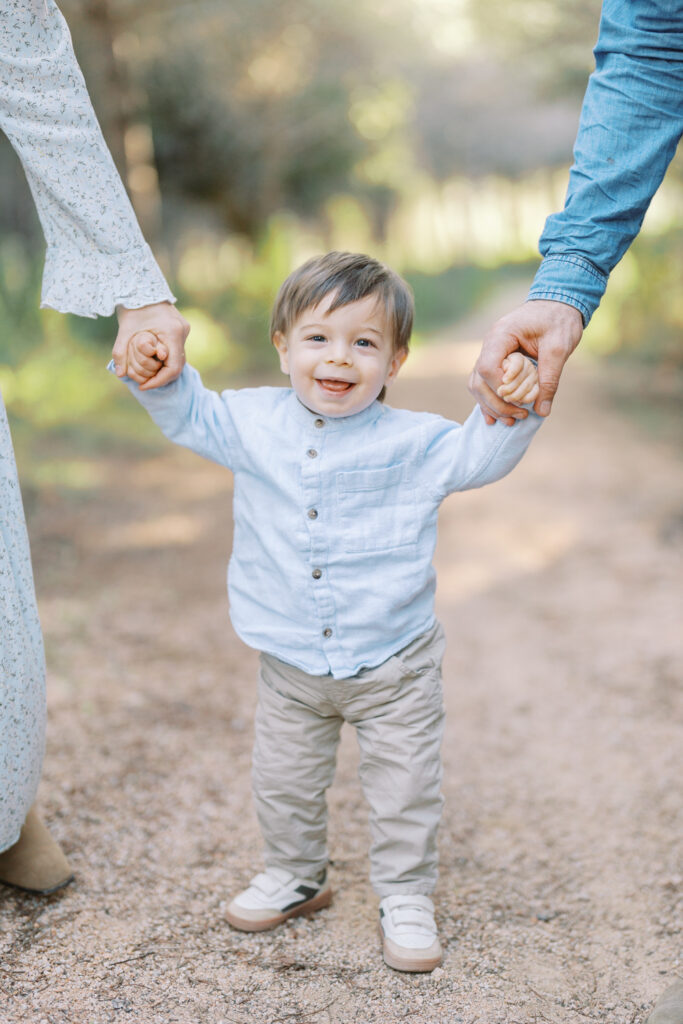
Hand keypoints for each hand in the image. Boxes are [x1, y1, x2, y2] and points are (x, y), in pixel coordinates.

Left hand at [113, 301, 189, 389]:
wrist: (140, 285)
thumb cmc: (133, 306)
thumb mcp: (124, 330)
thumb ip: (121, 352)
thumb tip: (120, 374)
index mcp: (173, 332)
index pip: (173, 368)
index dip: (159, 381)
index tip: (144, 386)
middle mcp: (183, 331)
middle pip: (177, 365)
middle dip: (160, 377)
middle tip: (144, 384)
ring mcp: (183, 330)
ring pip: (177, 359)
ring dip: (162, 369)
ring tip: (146, 375)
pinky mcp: (180, 329)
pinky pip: (175, 350)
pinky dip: (164, 360)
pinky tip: (151, 362)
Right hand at [469, 299, 583, 423]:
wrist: (559, 303)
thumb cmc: (559, 320)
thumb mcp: (559, 348)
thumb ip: (549, 379)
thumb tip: (542, 410)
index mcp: (501, 335)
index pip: (487, 368)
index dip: (499, 389)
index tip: (519, 401)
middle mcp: (490, 344)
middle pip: (478, 381)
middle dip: (496, 403)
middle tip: (519, 416)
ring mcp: (491, 352)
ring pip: (478, 385)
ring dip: (492, 406)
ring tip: (512, 420)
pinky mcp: (497, 361)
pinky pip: (486, 384)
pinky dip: (490, 401)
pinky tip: (496, 418)